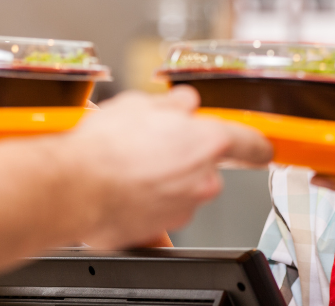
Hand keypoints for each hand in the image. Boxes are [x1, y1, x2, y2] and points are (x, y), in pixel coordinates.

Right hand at [65, 86, 271, 248]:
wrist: (72, 186)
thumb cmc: (106, 145)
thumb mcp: (142, 103)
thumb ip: (174, 104)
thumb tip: (182, 104)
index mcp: (208, 143)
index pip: (251, 143)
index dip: (257, 144)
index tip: (262, 148)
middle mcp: (202, 180)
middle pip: (206, 166)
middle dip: (184, 156)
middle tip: (152, 144)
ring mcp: (182, 208)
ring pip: (181, 189)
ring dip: (163, 179)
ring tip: (129, 165)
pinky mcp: (158, 230)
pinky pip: (159, 211)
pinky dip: (146, 203)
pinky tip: (125, 190)